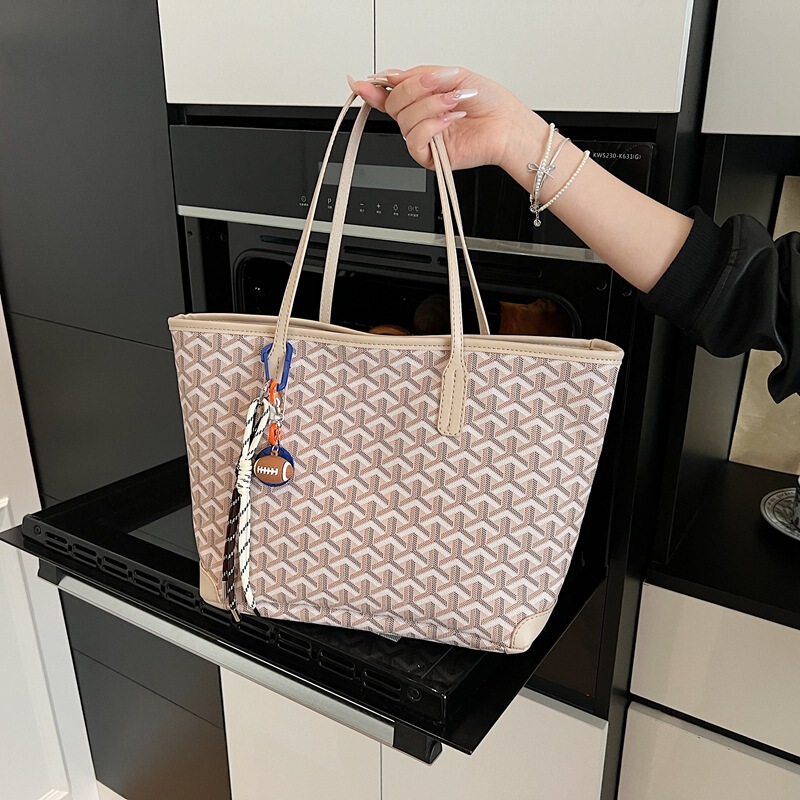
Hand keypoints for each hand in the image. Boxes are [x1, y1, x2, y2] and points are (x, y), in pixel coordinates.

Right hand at [351, 66, 547, 173]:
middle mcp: (420, 120)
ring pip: (404, 120)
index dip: (374, 89)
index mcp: (423, 100)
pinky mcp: (431, 157)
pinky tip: (449, 120)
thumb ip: (419, 75)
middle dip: (414, 89)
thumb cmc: (489, 103)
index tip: (361, 82)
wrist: (508, 125)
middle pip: (394, 104)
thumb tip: (391, 76)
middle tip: (439, 84)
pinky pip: (414, 140)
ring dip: (429, 105)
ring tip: (453, 101)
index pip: (390, 96)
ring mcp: (425, 139)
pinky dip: (430, 125)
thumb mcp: (452, 75)